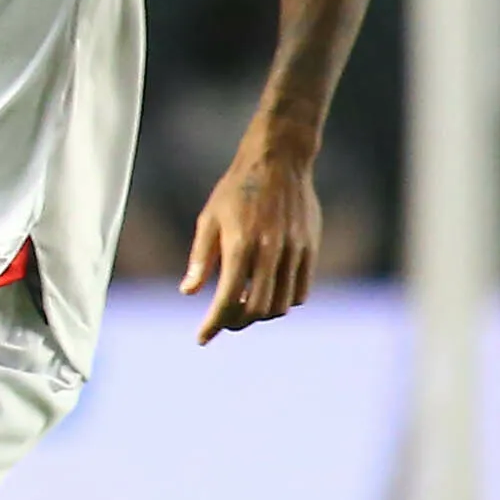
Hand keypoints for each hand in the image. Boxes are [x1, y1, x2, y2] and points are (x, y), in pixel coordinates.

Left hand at [181, 122, 322, 343]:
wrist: (279, 161)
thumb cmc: (236, 189)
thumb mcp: (209, 220)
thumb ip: (201, 259)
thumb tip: (188, 292)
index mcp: (240, 245)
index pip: (226, 300)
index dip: (213, 324)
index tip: (202, 338)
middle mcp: (270, 252)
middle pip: (257, 310)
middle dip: (236, 323)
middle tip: (223, 322)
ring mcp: (295, 251)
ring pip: (281, 305)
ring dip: (260, 315)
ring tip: (243, 308)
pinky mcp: (311, 248)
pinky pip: (301, 291)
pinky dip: (283, 302)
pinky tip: (267, 295)